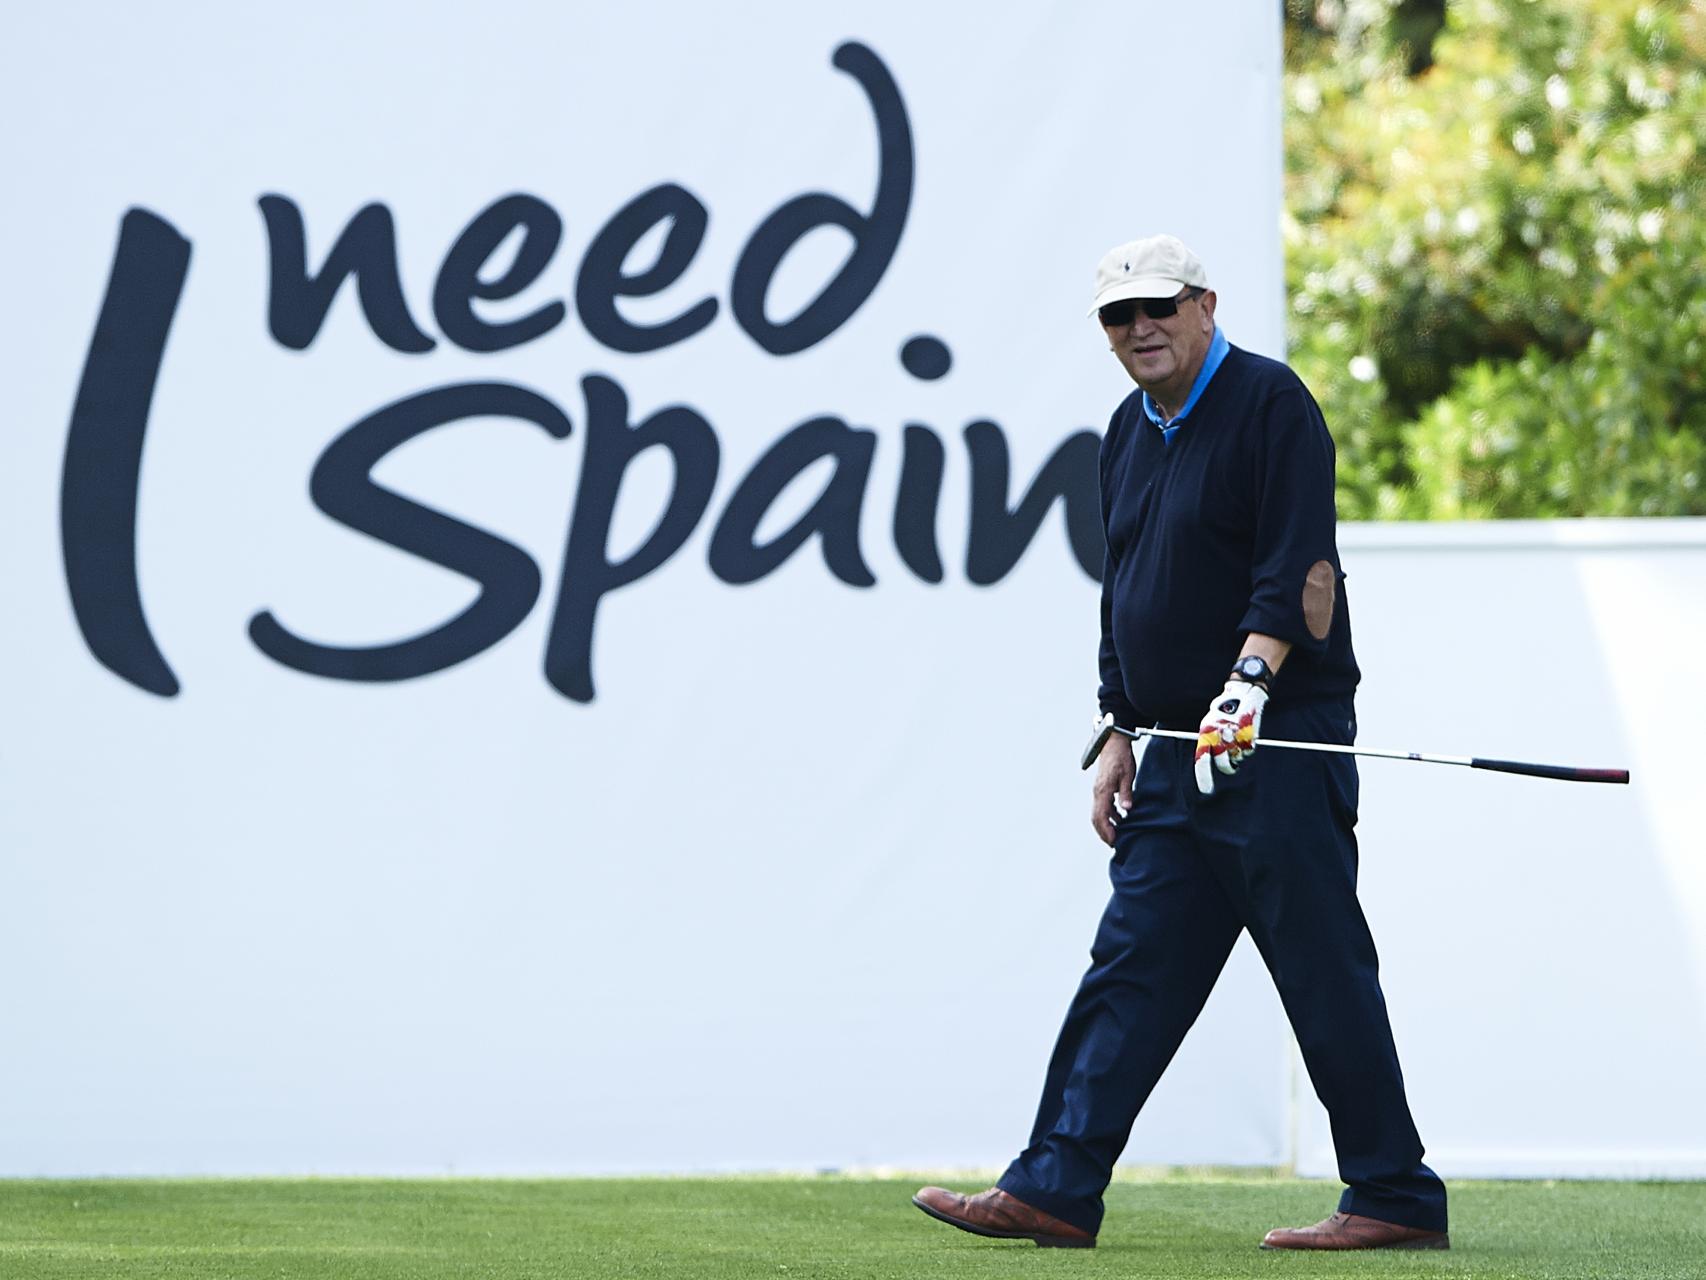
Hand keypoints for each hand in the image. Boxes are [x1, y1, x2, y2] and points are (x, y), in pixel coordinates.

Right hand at [1091, 730, 1134, 845]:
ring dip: (1106, 825)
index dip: (1106, 831)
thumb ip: (1126, 792)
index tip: (1114, 841)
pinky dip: (1110, 816)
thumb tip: (1126, 809)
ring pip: (1098, 813)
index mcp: (1102, 790)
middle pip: (1096, 818)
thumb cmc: (1120, 756)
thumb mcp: (1128, 774)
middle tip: (1114, 843)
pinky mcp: (1102, 788)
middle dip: (1103, 832)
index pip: (1100, 816)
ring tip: (1118, 835)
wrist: (1113, 742)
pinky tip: (1120, 819)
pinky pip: (1103, 806)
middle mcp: (1097, 792)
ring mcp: (1098, 790)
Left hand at [1193, 680, 1268, 795]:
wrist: (1244, 692)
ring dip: (1238, 755)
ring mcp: (1236, 737)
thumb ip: (1208, 739)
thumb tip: (1206, 758)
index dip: (1203, 777)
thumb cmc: (1225, 708)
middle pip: (1223, 765)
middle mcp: (1220, 736)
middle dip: (1226, 768)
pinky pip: (1248, 751)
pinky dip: (1247, 747)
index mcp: (1206, 732)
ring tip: (1236, 740)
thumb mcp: (1210, 722)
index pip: (1202, 760)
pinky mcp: (1250, 736)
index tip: (1206, 790)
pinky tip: (1245, 733)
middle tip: (1229, 767)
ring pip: (1237, 759)